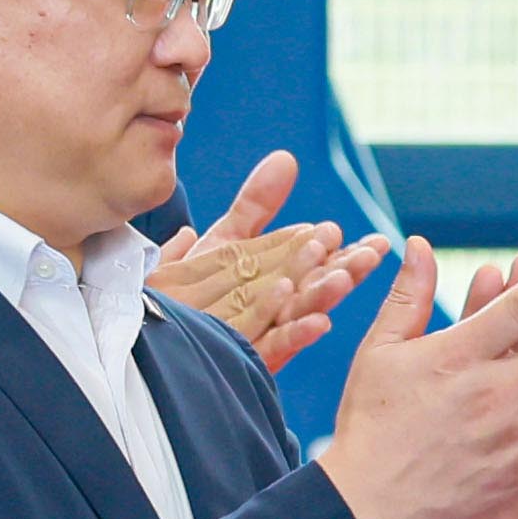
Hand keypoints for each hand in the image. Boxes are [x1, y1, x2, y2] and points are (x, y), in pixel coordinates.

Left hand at [160, 149, 386, 365]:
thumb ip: (257, 205)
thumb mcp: (226, 241)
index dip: (337, 250)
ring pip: (296, 315)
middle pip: (311, 287)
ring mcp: (257, 336)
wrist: (146, 333)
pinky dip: (295, 334)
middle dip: (343, 269)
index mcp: (273, 282)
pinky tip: (317, 322)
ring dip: (323, 297)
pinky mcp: (240, 360)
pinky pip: (271, 349)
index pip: (311, 262)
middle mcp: (271, 311)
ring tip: (345, 279)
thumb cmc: (188, 291)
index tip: (368, 238)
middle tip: (372, 252)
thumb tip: (286, 158)